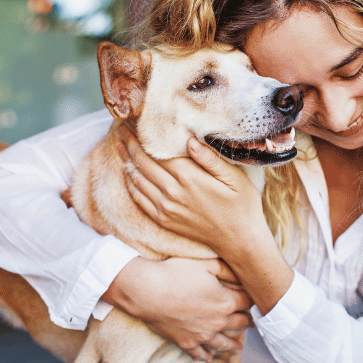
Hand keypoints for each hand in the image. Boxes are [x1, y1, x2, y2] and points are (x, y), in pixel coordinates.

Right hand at [102, 256, 251, 361]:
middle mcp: (218, 322)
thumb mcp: (206, 264)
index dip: (253, 298)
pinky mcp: (186, 342)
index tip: (256, 298)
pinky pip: (200, 354)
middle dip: (248, 321)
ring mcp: (202, 335)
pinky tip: (209, 357)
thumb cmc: (176, 274)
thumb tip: (242, 273)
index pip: (248, 301)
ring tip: (239, 348)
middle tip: (253, 322)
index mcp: (226, 301)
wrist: (147, 292)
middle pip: (241, 323)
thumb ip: (227, 269)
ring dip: (233, 345)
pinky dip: (206, 356)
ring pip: (223, 343)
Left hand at [117, 125, 267, 255]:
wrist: (239, 240)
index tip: (134, 123)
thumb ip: (210, 159)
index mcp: (190, 178)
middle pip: (142, 164)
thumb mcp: (235, 178)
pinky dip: (130, 184)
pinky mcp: (164, 220)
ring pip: (137, 180)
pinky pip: (139, 199)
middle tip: (121, 129)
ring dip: (126, 162)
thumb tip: (189, 140)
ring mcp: (165, 208)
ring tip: (120, 146)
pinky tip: (128, 174)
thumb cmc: (242, 205)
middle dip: (130, 144)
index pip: (157, 152)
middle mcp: (172, 193)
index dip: (142, 137)